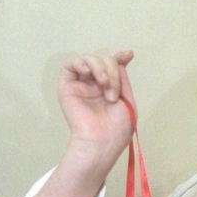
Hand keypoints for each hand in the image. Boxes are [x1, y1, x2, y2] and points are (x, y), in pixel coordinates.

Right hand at [59, 51, 135, 167]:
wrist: (101, 141)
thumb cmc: (116, 129)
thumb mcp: (128, 101)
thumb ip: (122, 79)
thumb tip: (119, 60)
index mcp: (110, 90)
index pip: (112, 67)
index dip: (119, 58)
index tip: (128, 55)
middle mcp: (95, 87)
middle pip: (104, 61)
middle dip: (113, 72)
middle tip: (114, 92)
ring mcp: (81, 86)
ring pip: (89, 60)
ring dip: (100, 68)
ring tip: (104, 84)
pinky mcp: (67, 87)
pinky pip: (70, 65)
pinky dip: (80, 63)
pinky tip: (88, 72)